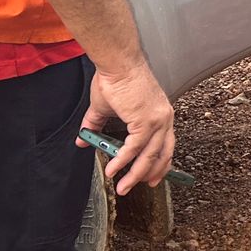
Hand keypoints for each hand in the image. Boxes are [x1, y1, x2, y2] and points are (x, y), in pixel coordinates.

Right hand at [79, 61, 175, 194]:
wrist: (117, 64)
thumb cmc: (115, 79)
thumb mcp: (107, 108)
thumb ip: (96, 125)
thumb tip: (83, 139)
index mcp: (160, 114)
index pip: (166, 144)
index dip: (161, 162)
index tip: (155, 176)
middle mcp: (164, 118)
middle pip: (162, 154)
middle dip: (150, 174)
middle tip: (138, 186)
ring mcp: (157, 120)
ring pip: (149, 156)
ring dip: (135, 174)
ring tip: (123, 186)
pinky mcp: (145, 121)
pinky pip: (134, 149)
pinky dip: (123, 161)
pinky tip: (113, 169)